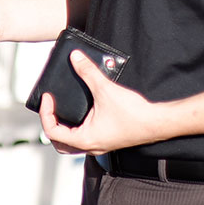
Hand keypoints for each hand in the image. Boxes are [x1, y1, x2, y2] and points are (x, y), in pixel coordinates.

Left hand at [38, 49, 164, 155]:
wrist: (158, 123)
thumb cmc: (135, 114)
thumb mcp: (105, 89)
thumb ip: (88, 72)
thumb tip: (75, 58)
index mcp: (85, 139)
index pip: (52, 131)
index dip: (46, 113)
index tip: (48, 98)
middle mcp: (91, 146)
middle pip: (59, 143)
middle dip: (51, 125)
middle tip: (51, 108)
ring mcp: (100, 145)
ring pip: (73, 144)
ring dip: (64, 130)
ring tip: (62, 113)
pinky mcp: (109, 141)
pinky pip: (86, 140)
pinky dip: (78, 129)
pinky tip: (84, 115)